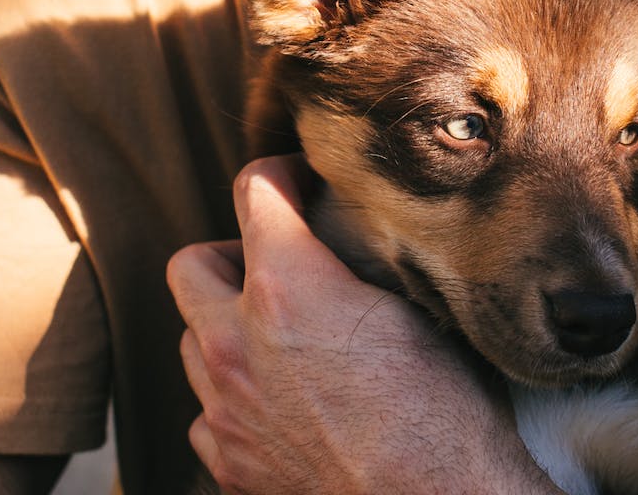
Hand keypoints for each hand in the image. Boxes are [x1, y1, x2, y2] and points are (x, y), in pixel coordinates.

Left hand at [167, 155, 558, 493]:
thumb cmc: (445, 415)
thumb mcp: (416, 314)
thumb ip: (362, 267)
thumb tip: (350, 241)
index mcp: (287, 289)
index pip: (255, 191)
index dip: (280, 174)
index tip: (299, 182)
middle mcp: (236, 344)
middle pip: (191, 265)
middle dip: (230, 256)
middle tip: (276, 267)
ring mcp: (224, 409)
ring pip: (192, 342)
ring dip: (228, 330)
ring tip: (282, 342)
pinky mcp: (227, 463)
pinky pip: (207, 413)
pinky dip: (235, 400)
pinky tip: (283, 406)